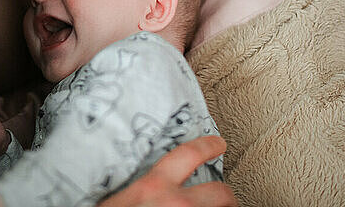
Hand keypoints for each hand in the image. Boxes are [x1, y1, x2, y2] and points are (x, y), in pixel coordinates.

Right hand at [98, 136, 235, 206]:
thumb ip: (139, 192)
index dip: (207, 146)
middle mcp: (176, 204)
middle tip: (226, 198)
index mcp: (153, 186)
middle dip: (227, 196)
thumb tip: (147, 192)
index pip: (189, 155)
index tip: (217, 144)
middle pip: (220, 192)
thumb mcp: (118, 201)